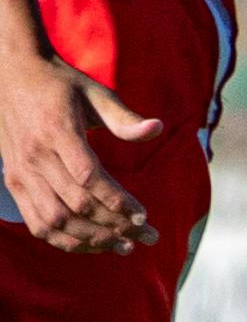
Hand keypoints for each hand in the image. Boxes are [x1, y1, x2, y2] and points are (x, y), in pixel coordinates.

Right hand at [0, 45, 156, 253]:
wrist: (10, 75)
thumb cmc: (60, 84)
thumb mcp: (94, 93)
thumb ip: (123, 117)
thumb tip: (157, 128)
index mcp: (57, 132)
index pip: (88, 177)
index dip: (117, 201)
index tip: (144, 215)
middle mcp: (35, 156)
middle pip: (76, 204)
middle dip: (115, 226)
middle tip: (147, 237)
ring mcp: (21, 172)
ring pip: (55, 220)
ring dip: (91, 239)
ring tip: (124, 246)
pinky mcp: (14, 181)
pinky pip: (36, 221)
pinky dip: (63, 239)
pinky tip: (91, 244)